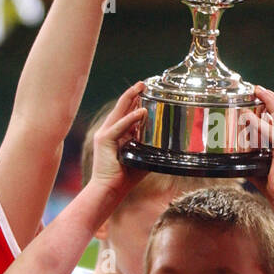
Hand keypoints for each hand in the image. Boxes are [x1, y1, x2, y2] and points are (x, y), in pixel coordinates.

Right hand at [89, 80, 148, 196]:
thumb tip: (168, 144)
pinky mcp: (104, 141)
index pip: (125, 112)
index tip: (145, 91)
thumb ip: (150, 148)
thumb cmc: (125, 177)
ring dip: (131, 98)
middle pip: (121, 107)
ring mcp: (105, 134)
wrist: (109, 190)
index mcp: (116, 134)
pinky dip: (130, 118)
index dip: (135, 101)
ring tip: (141, 88)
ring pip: (119, 111)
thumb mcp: (142, 158)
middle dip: (133, 93)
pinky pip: (119, 126)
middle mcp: (109, 131)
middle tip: (144, 83)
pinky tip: (141, 112)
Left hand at [243, 86, 273, 204]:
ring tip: (257, 91)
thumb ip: (250, 158)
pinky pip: (270, 132)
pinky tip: (248, 116)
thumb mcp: (261, 167)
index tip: (264, 96)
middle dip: (271, 97)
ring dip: (268, 101)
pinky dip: (259, 123)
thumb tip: (235, 156)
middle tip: (258, 88)